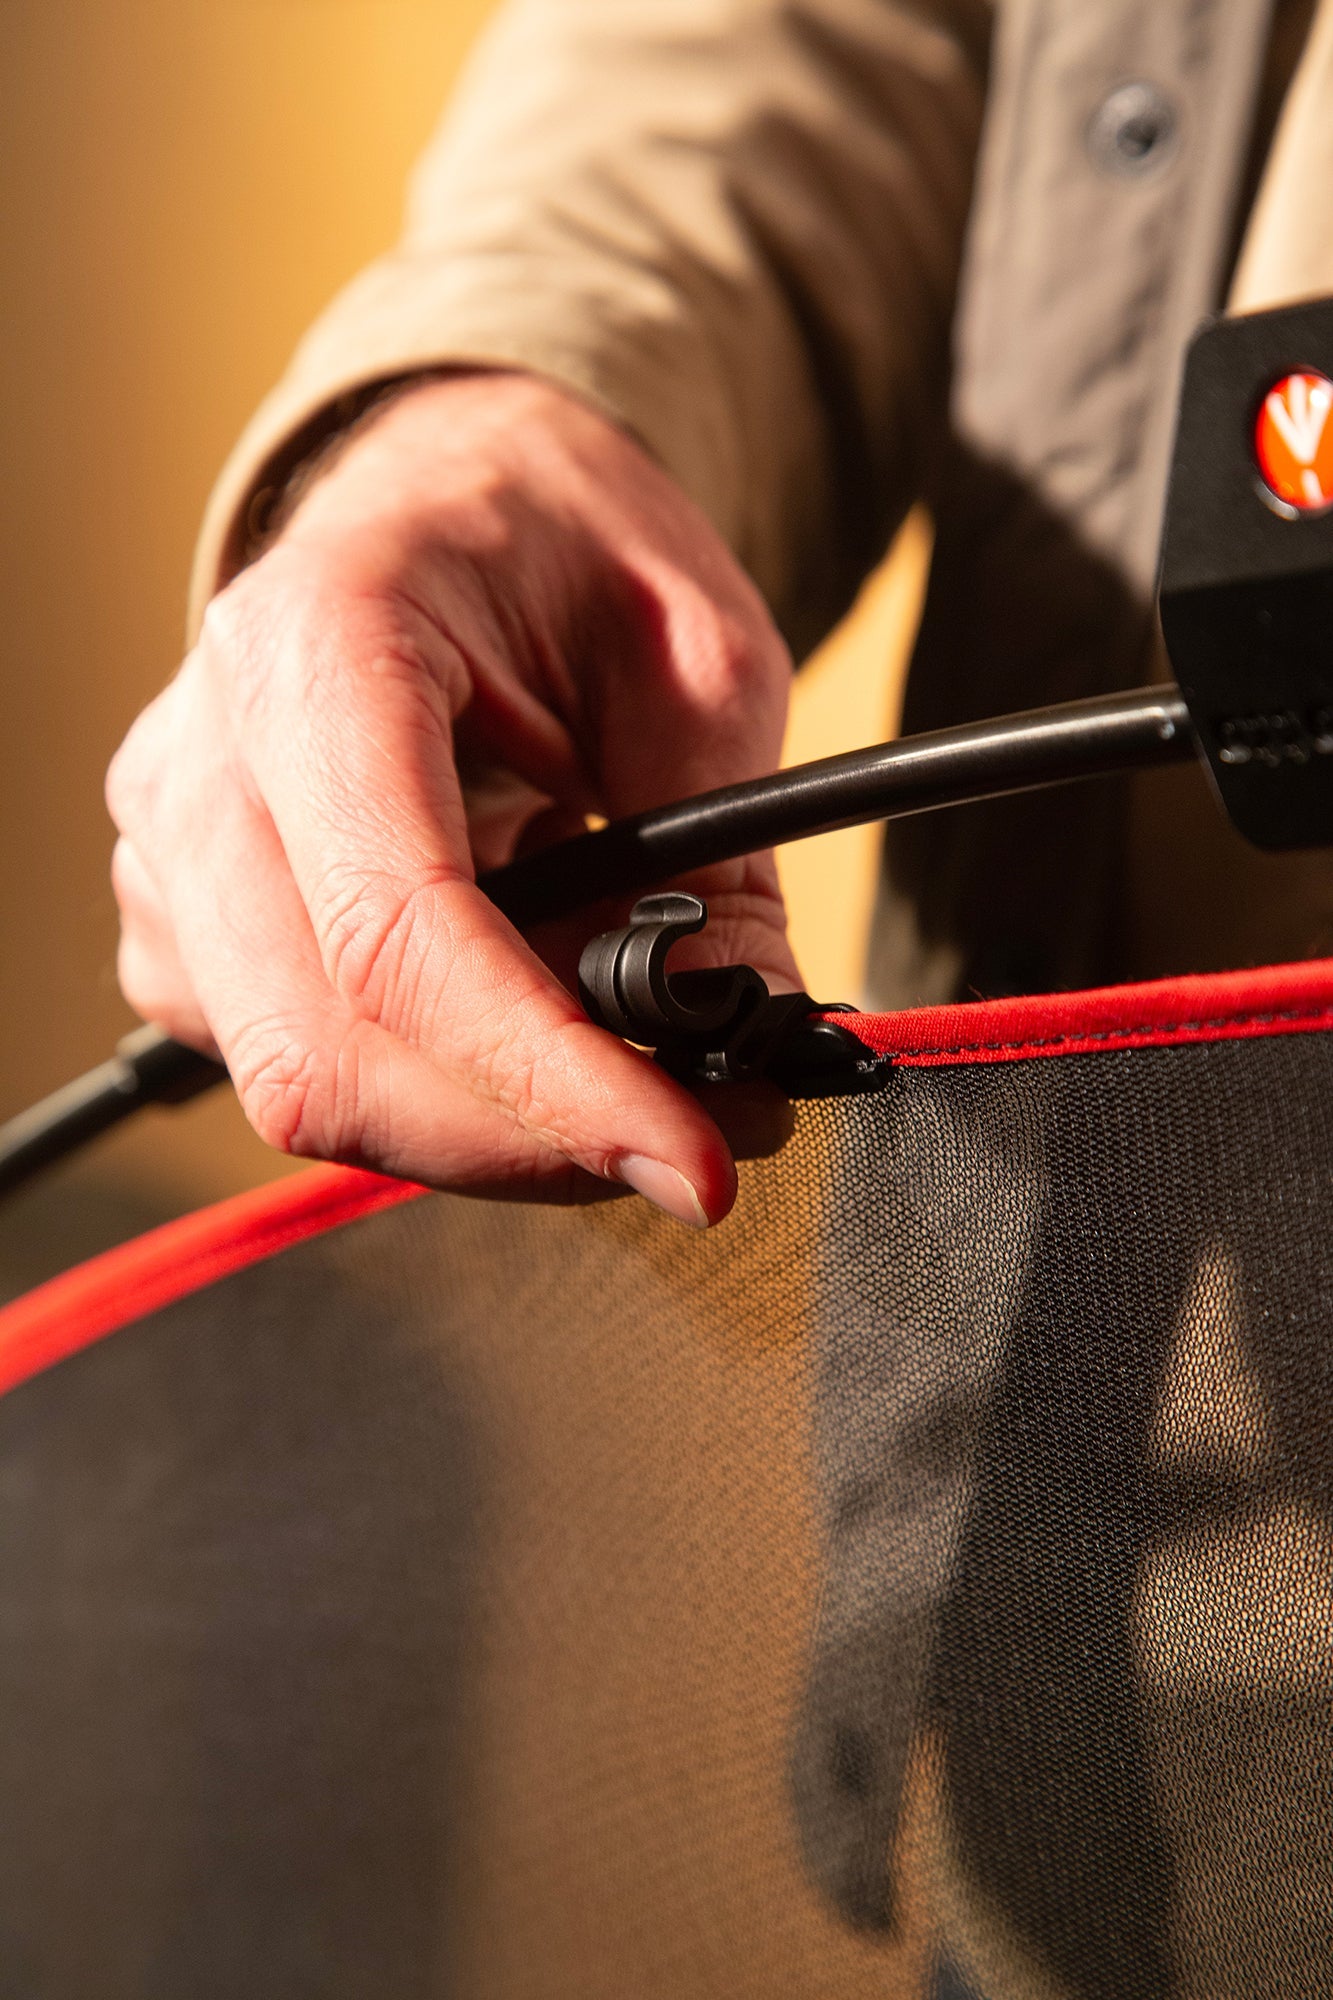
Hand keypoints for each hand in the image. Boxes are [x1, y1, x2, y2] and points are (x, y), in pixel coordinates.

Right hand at [107, 373, 798, 1223]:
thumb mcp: (697, 656)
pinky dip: (433, 1085)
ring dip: (488, 1121)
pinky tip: (516, 1012)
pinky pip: (294, 1066)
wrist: (447, 497)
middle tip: (688, 1142)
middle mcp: (205, 760)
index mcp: (321, 650)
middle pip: (322, 1056)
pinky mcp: (181, 925)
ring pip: (304, 1086)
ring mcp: (170, 853)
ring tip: (615, 1043)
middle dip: (525, 1141)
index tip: (689, 1159)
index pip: (399, 934)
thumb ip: (719, 855)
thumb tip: (739, 1042)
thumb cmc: (562, 543)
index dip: (548, 1080)